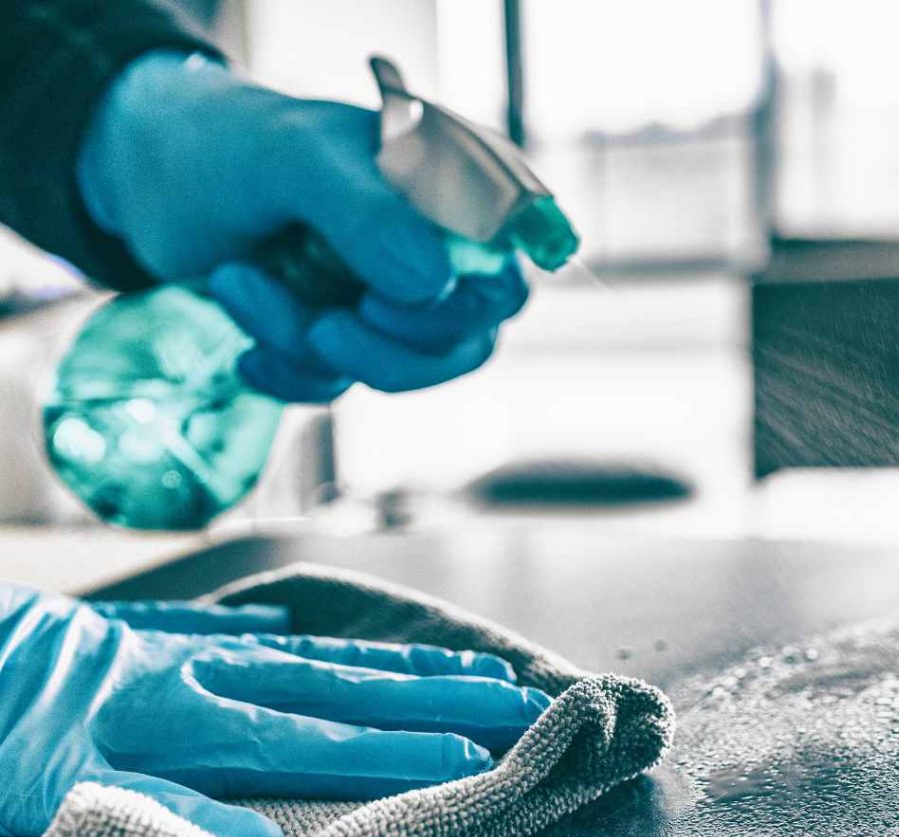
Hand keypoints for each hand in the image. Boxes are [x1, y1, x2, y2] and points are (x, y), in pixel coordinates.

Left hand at [0, 586, 550, 836]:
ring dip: (403, 666)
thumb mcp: (62, 796)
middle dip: (437, 698)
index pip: (319, 740)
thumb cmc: (5, 737)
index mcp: (189, 720)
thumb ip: (165, 811)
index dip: (397, 751)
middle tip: (512, 701)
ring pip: (326, 655)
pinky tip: (340, 639)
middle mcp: (217, 674)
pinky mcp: (180, 633)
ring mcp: (205, 646)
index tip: (469, 756)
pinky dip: (314, 637)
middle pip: (347, 688)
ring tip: (471, 670)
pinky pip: (266, 633)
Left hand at [76, 52, 528, 401]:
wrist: (149, 178)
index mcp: (448, 192)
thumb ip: (366, 212)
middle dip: (386, 353)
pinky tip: (246, 351)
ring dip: (311, 349)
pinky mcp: (344, 339)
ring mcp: (388, 302)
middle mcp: (432, 251)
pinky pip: (340, 387)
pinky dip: (288, 375)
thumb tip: (432, 282)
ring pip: (399, 371)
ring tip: (237, 283)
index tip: (377, 303)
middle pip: (466, 341)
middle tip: (319, 328)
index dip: (460, 309)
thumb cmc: (229, 145)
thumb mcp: (294, 160)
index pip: (506, 272)